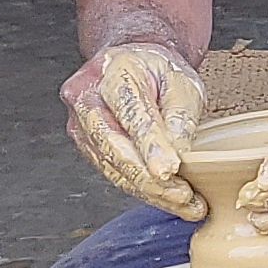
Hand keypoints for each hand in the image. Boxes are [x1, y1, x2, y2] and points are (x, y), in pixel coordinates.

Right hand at [63, 40, 206, 219]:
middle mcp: (87, 97)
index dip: (151, 146)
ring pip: (113, 167)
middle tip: (184, 195)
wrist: (133, 64)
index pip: (132, 113)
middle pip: (115, 147)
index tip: (170, 170)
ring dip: (150, 191)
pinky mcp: (86, 146)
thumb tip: (179, 153)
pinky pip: (114, 174)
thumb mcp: (181, 81)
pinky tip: (169, 199)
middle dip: (150, 178)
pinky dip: (142, 190)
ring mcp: (81, 124)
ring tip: (186, 204)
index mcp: (114, 70)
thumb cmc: (157, 71)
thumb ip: (180, 115)